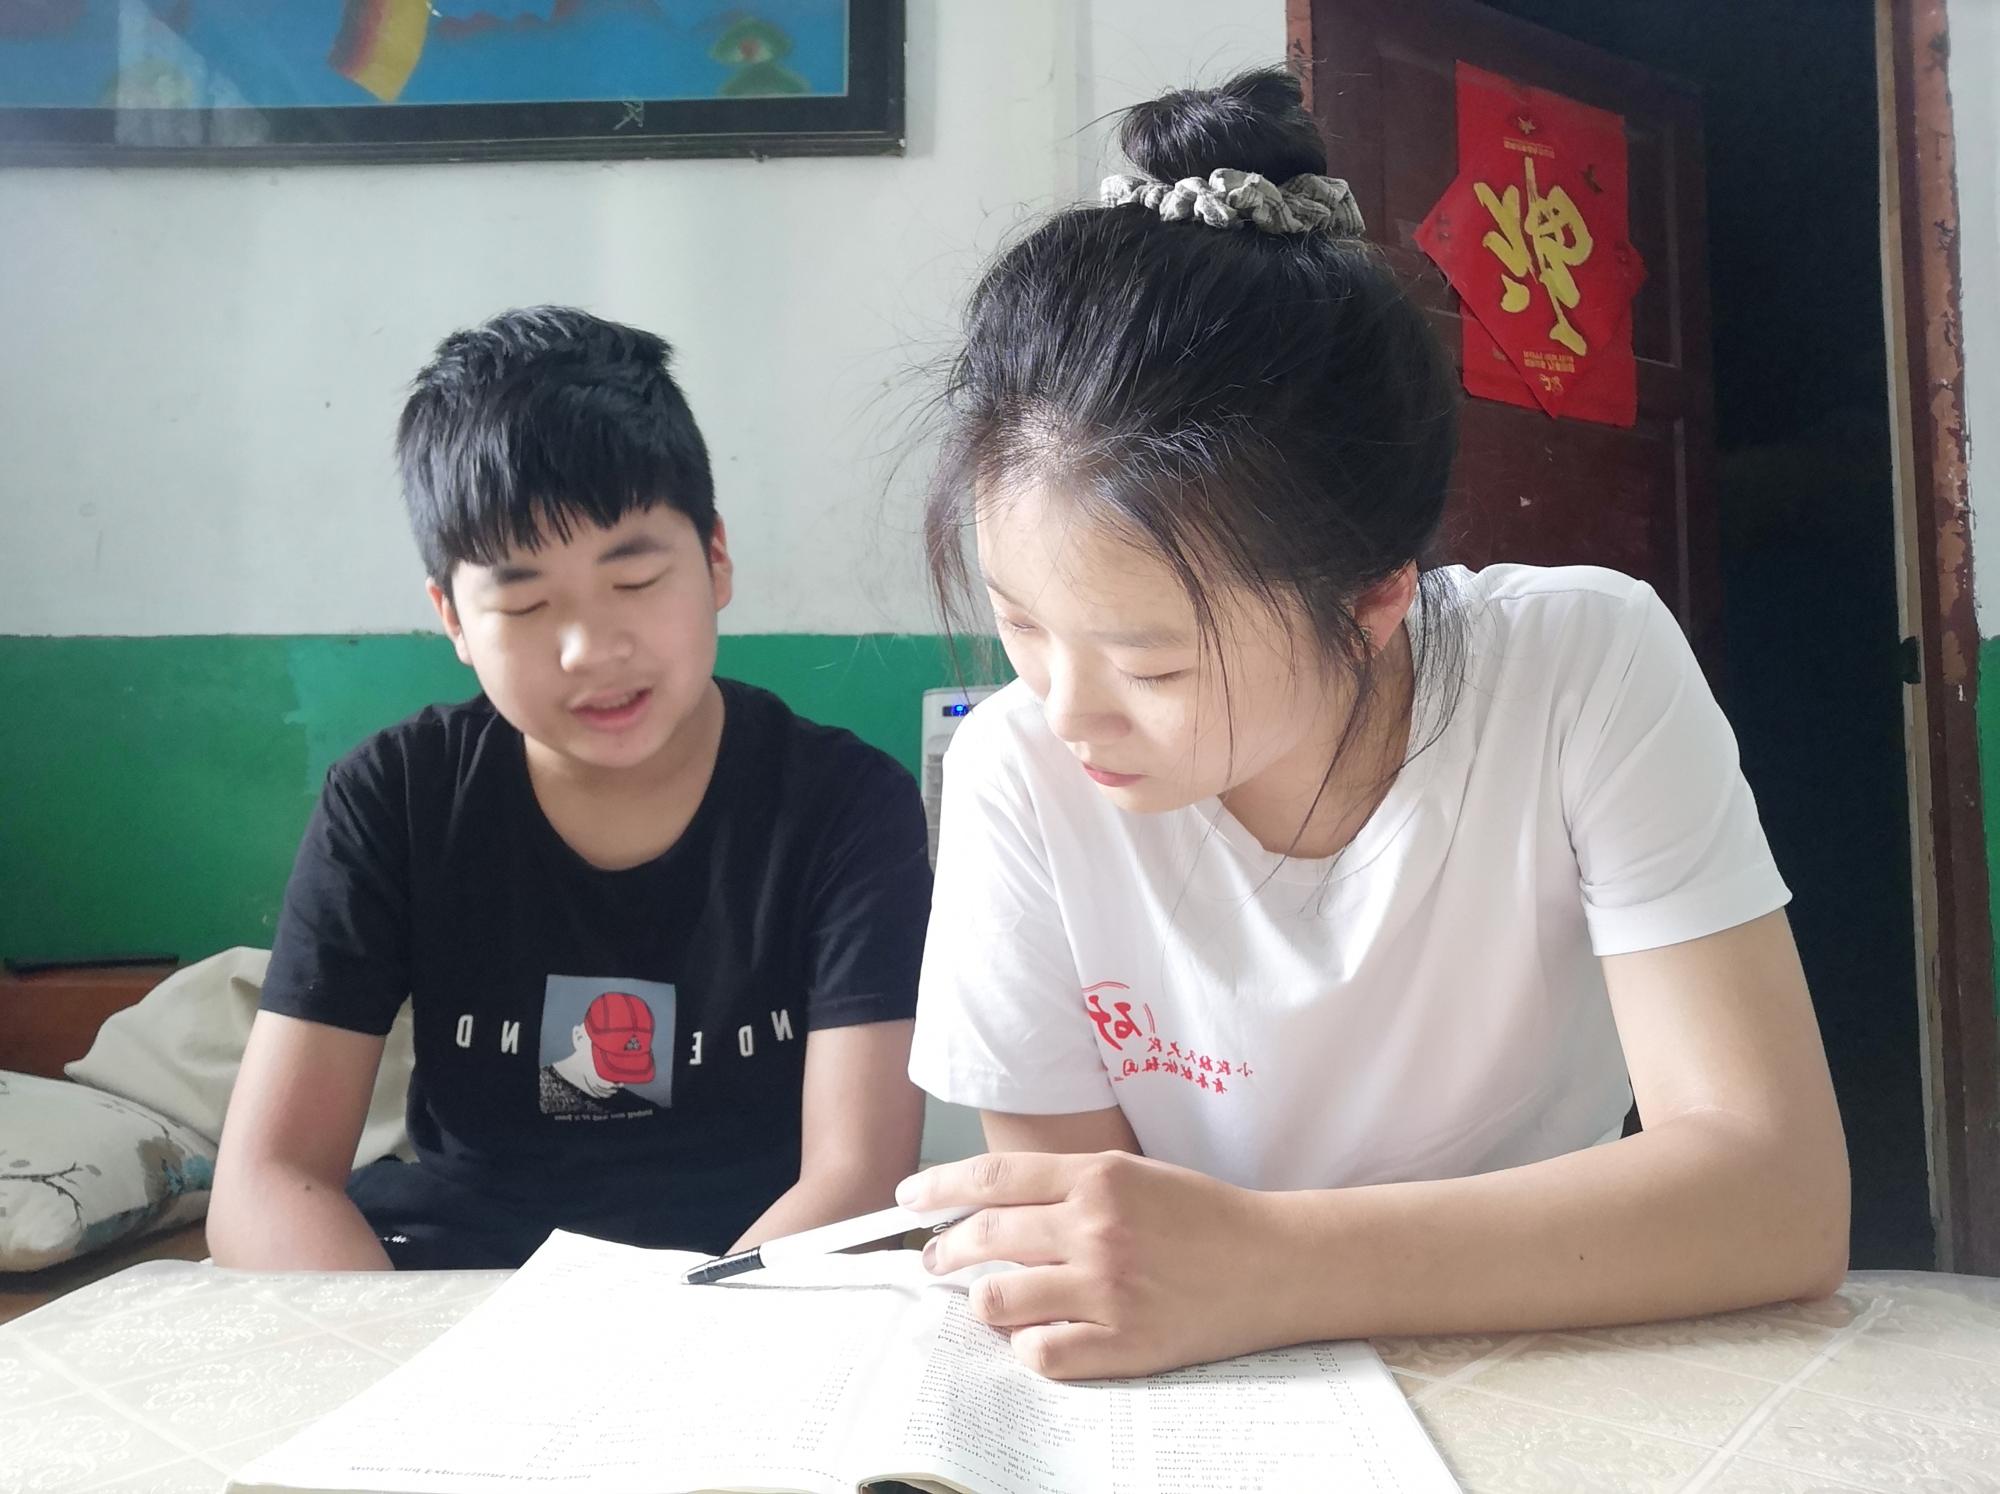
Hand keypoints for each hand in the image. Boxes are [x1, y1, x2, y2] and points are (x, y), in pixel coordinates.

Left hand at [897, 1150, 1292, 1379]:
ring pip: (999, 1299)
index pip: (993, 1177)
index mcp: (1098, 1178)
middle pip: (985, 1237)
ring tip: (992, 1301)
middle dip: (947, 1251)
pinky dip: (1028, 1346)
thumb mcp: (1136, 1175)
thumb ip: (1068, 1186)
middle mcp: (1095, 1228)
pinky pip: (1042, 1352)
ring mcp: (1107, 1288)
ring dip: (984, 1301)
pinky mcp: (1123, 1341)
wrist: (1273, 1263)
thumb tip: (996, 1206)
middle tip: (936, 1262)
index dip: (939, 1187)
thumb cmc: (1204, 1217)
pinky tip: (1038, 1336)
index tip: (910, 1198)